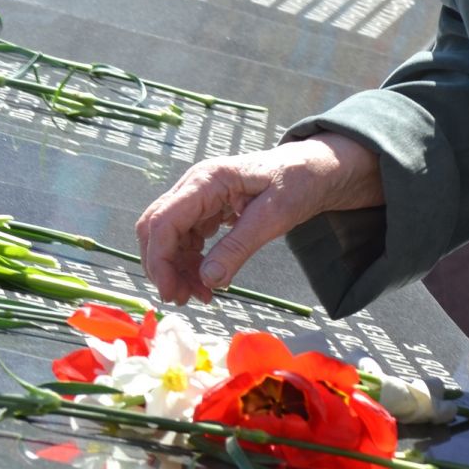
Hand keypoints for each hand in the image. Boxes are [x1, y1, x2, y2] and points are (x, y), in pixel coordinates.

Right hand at [135, 134, 382, 303]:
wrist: (312, 169)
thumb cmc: (296, 183)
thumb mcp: (273, 217)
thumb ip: (239, 247)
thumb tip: (208, 280)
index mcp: (207, 180)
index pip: (164, 221)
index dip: (160, 260)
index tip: (171, 292)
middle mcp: (195, 186)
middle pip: (156, 228)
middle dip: (163, 267)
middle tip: (183, 299)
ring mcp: (198, 197)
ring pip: (168, 236)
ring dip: (176, 269)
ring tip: (200, 296)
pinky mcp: (206, 209)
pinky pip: (185, 238)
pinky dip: (190, 262)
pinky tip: (206, 281)